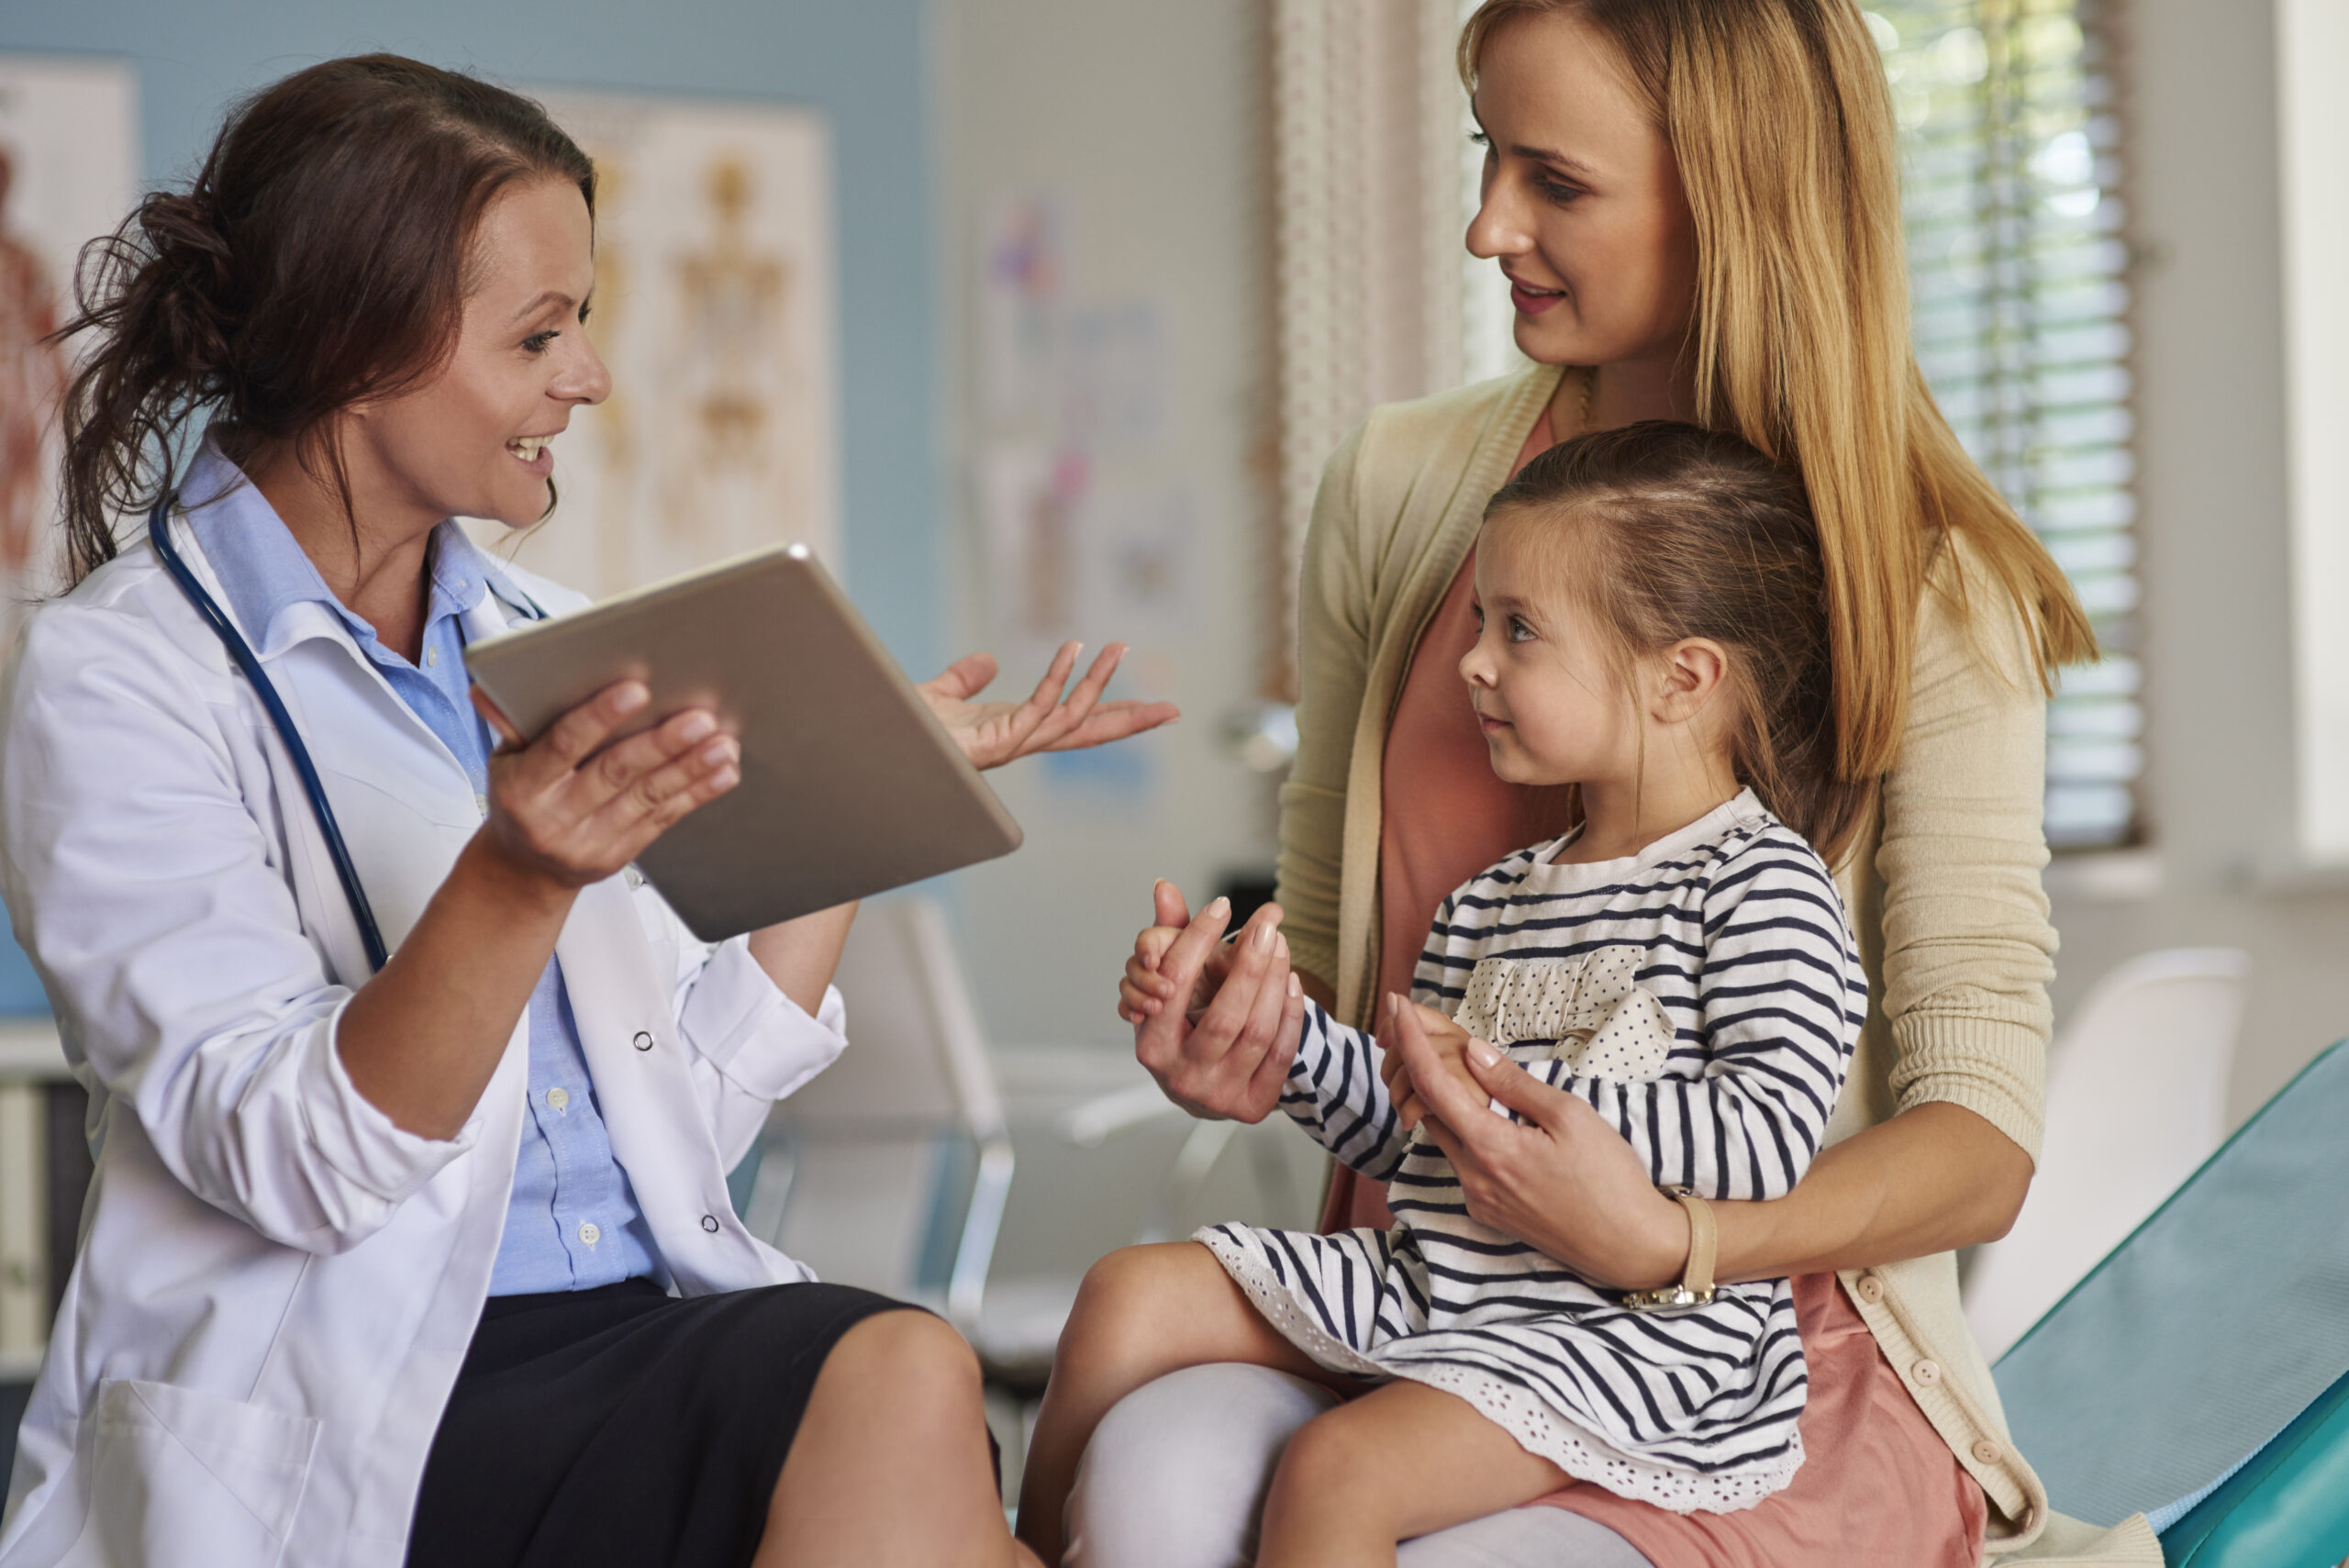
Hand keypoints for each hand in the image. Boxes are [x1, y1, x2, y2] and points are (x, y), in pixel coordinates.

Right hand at [471, 680, 737, 891]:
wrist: (522, 871)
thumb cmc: (520, 797)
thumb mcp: (505, 761)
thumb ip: (512, 722)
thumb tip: (490, 684)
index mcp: (522, 787)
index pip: (562, 745)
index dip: (599, 716)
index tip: (637, 689)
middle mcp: (554, 818)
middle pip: (615, 773)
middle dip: (661, 743)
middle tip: (700, 718)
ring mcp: (588, 842)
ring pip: (647, 798)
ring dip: (691, 769)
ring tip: (724, 743)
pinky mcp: (618, 857)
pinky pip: (663, 820)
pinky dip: (696, 793)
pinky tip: (723, 772)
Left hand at [920, 642, 1178, 769]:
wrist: (865, 744)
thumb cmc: (895, 729)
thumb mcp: (937, 695)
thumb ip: (964, 680)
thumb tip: (986, 660)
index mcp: (1010, 731)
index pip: (1073, 722)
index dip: (1109, 712)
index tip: (1148, 706)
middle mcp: (1015, 742)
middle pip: (1086, 732)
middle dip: (1130, 723)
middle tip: (1174, 710)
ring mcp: (1006, 746)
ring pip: (1070, 720)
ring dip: (1099, 686)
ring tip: (1120, 648)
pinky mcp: (991, 744)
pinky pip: (1037, 711)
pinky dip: (1058, 680)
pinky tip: (1074, 649)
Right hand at [1131, 888, 1303, 1123]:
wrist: (1203, 1088)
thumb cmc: (1184, 1028)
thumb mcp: (1170, 986)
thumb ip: (1169, 934)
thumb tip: (1165, 886)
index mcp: (1151, 1045)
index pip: (1175, 983)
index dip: (1198, 940)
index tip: (1222, 906)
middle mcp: (1181, 1076)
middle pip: (1224, 1014)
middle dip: (1250, 962)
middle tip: (1268, 924)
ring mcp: (1218, 1095)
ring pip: (1258, 1031)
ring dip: (1276, 982)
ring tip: (1281, 945)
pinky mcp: (1252, 1106)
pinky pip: (1281, 1053)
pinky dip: (1290, 1012)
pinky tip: (1290, 981)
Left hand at [1386, 999, 1688, 1290]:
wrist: (1631, 1247)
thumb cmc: (1610, 1178)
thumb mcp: (1569, 1116)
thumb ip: (1513, 1083)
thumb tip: (1471, 1051)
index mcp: (1490, 1148)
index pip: (1431, 1083)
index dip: (1410, 1040)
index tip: (1396, 1006)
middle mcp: (1473, 1177)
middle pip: (1426, 1110)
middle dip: (1417, 1066)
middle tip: (1419, 1029)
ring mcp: (1479, 1199)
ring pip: (1443, 1137)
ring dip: (1441, 1100)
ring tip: (1455, 1066)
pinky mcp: (1489, 1213)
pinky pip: (1463, 1163)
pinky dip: (1462, 1131)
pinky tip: (1484, 1114)